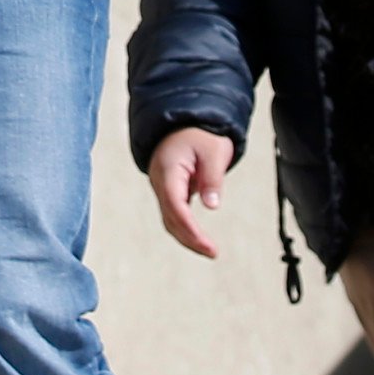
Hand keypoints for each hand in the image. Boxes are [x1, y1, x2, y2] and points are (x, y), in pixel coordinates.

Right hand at [147, 127, 236, 258]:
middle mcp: (160, 181)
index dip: (190, 228)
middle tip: (212, 252)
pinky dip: (184, 227)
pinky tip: (199, 238)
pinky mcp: (168, 190)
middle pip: (170, 217)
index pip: (175, 205)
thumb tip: (212, 205)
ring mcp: (161, 187)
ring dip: (186, 236)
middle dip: (189, 238)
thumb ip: (213, 178)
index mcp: (168, 169)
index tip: (207, 244)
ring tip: (208, 250)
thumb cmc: (200, 134)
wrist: (184, 122)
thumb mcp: (214, 151)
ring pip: (169, 218)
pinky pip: (173, 213)